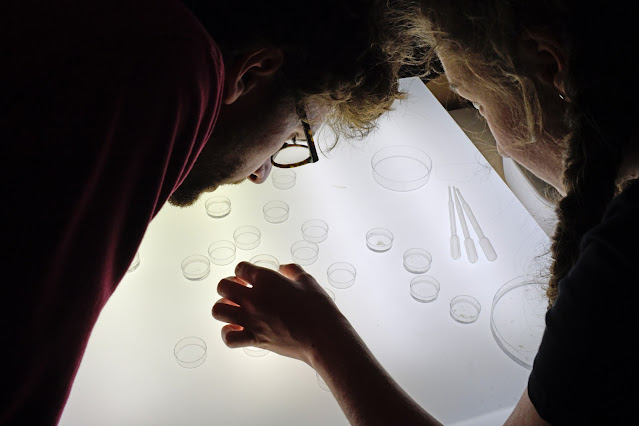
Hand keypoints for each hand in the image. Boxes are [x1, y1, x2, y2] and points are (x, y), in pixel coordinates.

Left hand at [211, 261, 344, 364]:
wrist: (323, 337)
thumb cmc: (318, 309)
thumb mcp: (308, 281)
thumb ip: (293, 271)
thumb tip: (284, 268)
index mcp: (266, 280)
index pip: (240, 268)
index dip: (244, 271)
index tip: (249, 277)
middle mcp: (254, 299)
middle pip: (223, 286)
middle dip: (228, 286)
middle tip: (239, 291)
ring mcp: (252, 320)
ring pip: (218, 311)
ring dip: (224, 308)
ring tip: (234, 309)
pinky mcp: (255, 339)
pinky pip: (228, 338)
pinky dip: (229, 334)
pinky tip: (238, 330)